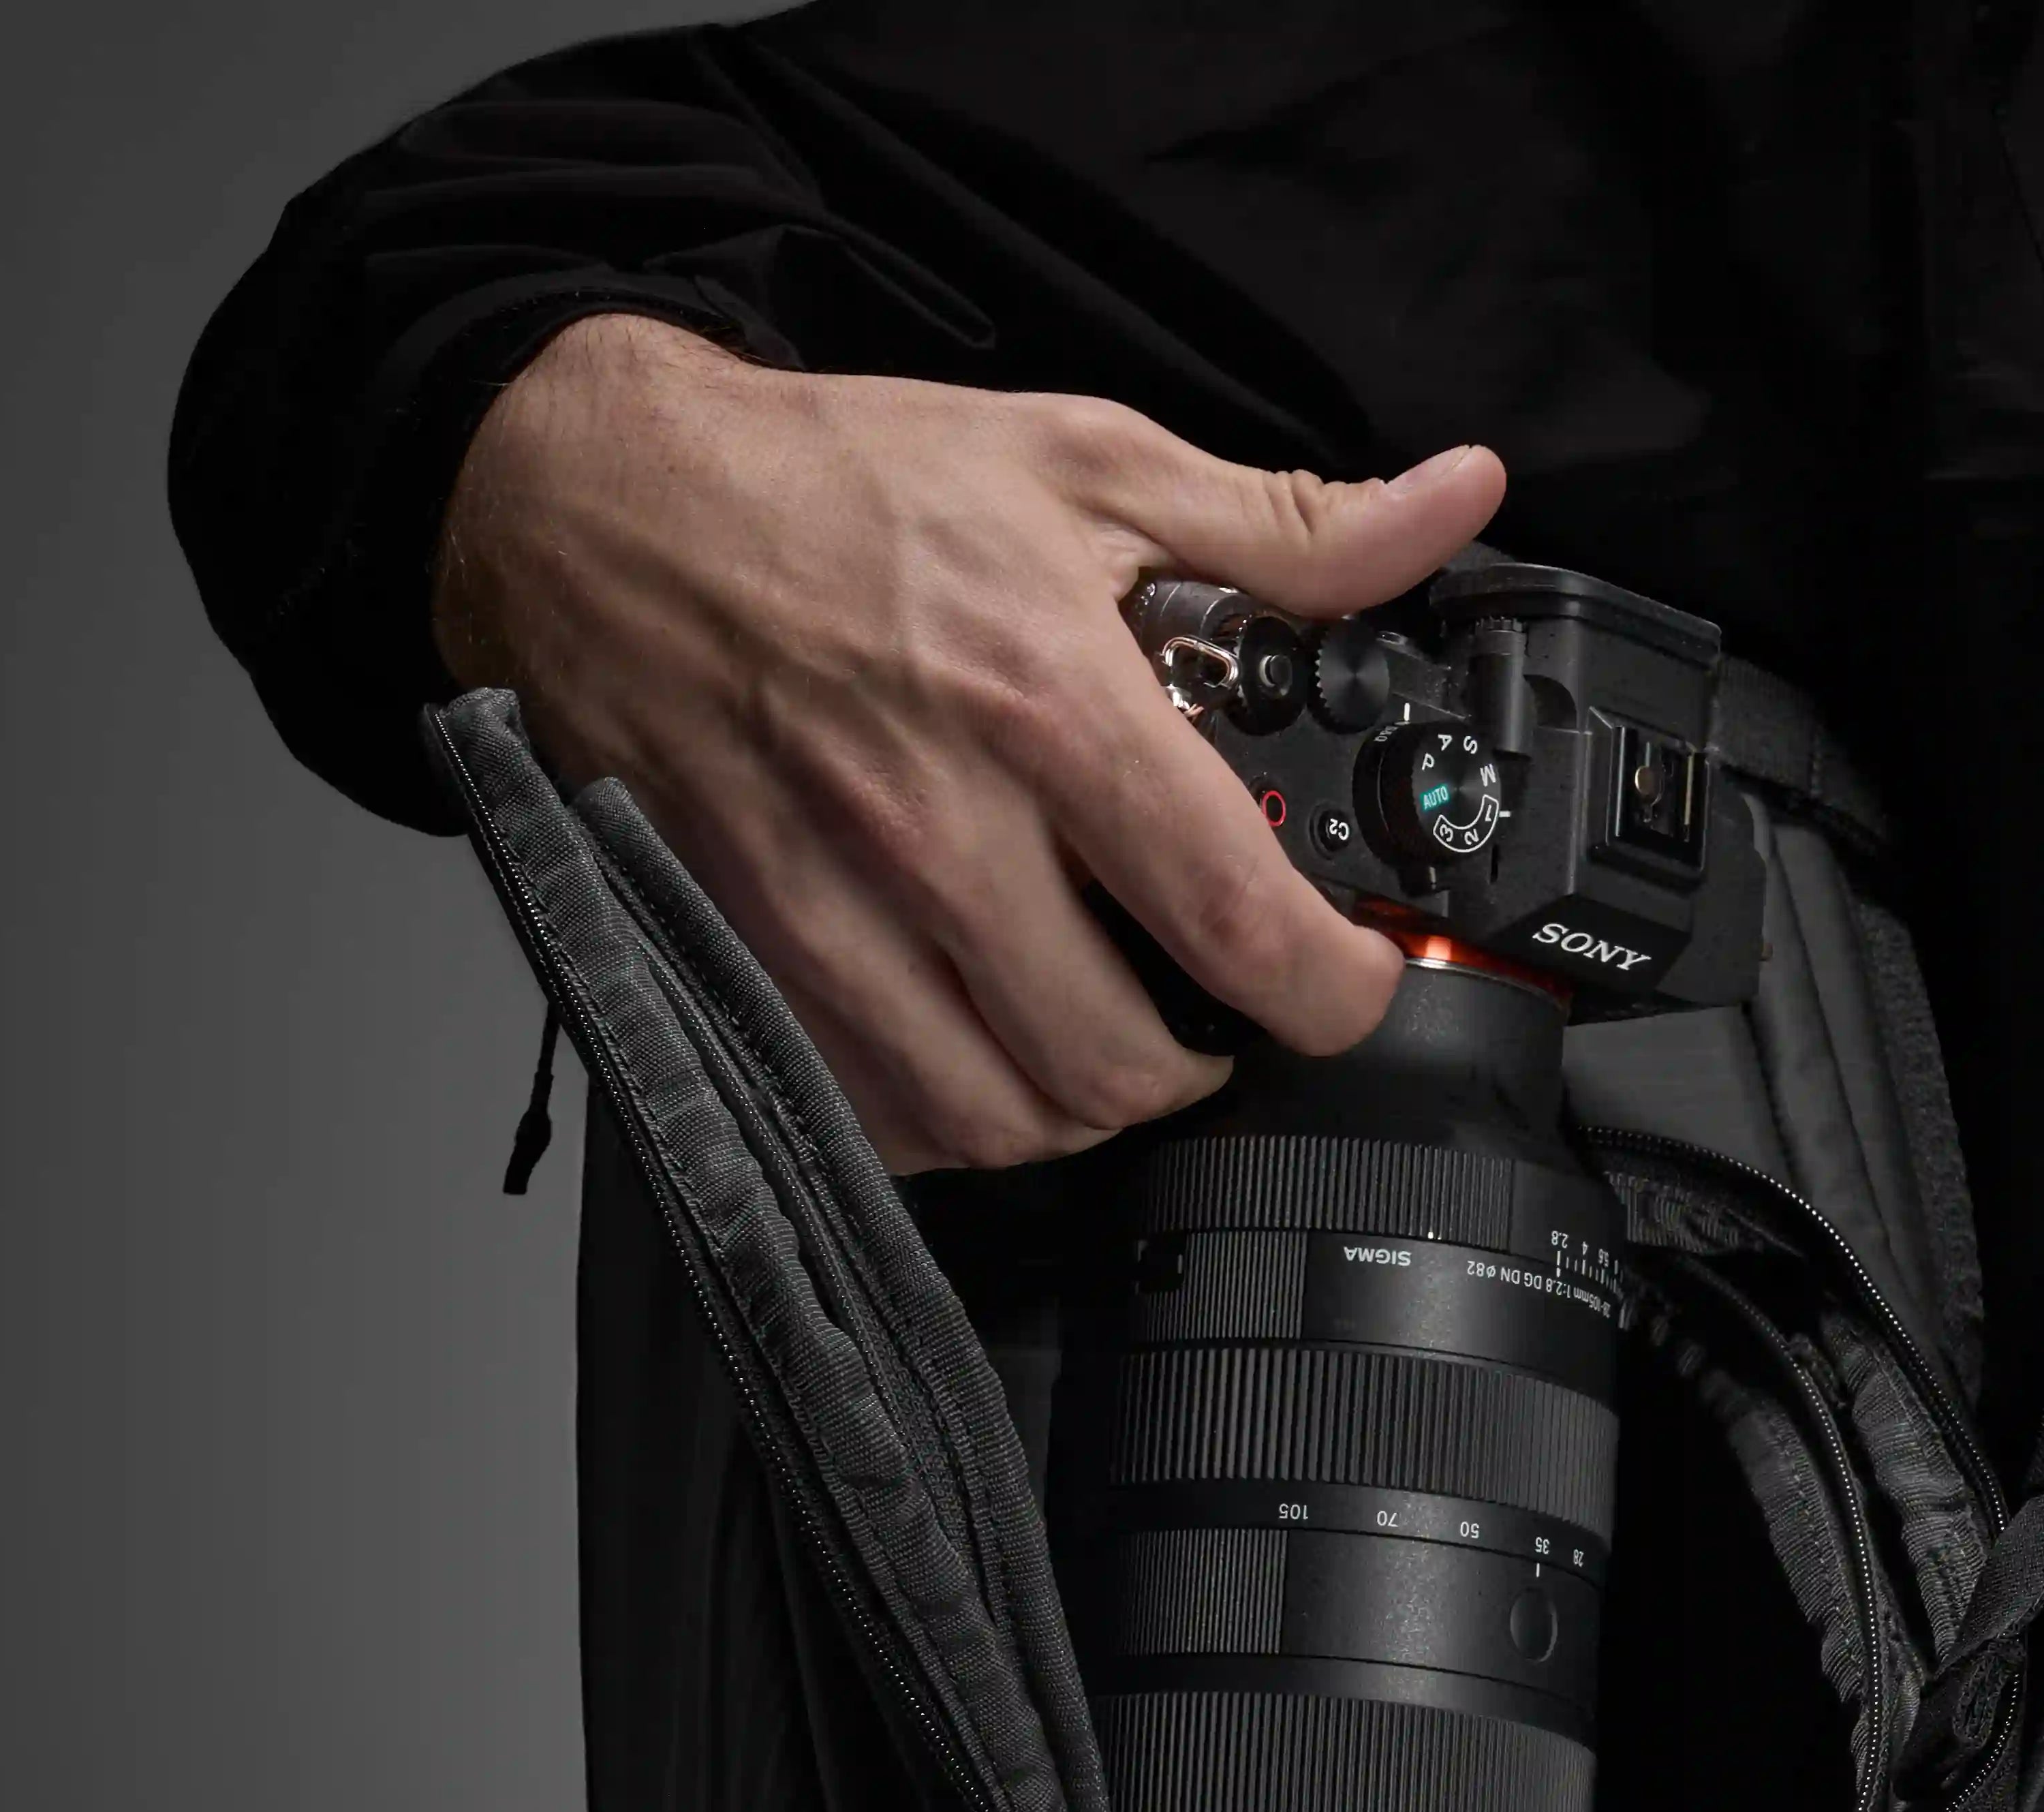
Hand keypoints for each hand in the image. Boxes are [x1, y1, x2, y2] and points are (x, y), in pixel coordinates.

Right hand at [433, 317, 1506, 1169]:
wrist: (594, 502)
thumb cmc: (837, 485)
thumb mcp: (1083, 460)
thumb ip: (1281, 523)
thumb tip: (1449, 507)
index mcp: (1043, 704)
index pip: (1227, 914)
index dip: (1326, 991)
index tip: (1350, 988)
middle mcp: (933, 827)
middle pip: (1110, 1062)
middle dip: (1196, 1070)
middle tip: (1215, 1023)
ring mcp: (824, 908)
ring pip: (991, 1115)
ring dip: (1074, 1110)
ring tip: (1104, 1047)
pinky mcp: (741, 953)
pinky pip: (869, 1111)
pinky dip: (941, 1118)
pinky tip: (975, 1057)